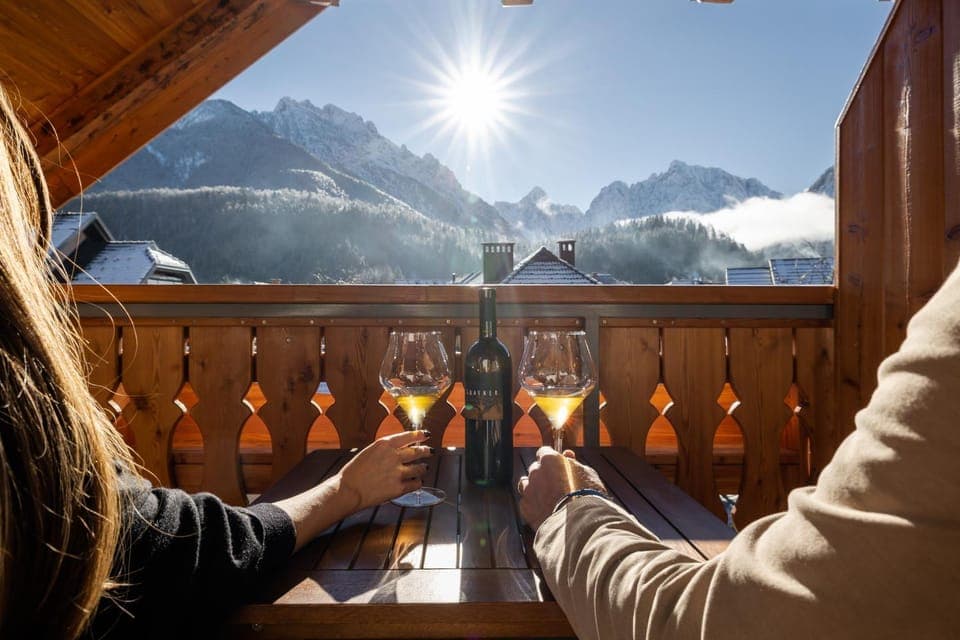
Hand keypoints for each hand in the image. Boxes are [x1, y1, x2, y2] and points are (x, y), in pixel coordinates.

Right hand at [272, 430, 432, 550]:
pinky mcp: (399, 488)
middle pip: (417, 451)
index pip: (409, 436)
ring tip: (424, 468)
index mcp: (385, 444)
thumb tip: (400, 449)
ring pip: (420, 468)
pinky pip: (416, 484)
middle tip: (430, 451)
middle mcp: (394, 456)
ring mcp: (398, 472)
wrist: (348, 490)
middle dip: (426, 451)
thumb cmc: (354, 472)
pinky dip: (418, 482)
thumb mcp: (369, 451)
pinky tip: (417, 482)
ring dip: (423, 468)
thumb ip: (385, 449)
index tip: (426, 434)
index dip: (420, 435)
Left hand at [518, 447, 605, 530]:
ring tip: (549, 498)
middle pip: (536, 469)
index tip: (558, 466)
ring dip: (535, 488)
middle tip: (558, 486)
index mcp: (550, 459)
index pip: (544, 452)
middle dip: (544, 475)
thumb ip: (574, 463)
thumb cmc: (586, 496)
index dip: (551, 460)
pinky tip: (545, 510)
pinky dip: (533, 505)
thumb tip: (568, 456)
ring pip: (526, 484)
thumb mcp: (587, 474)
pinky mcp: (525, 508)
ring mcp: (528, 489)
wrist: (579, 521)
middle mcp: (535, 472)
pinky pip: (526, 502)